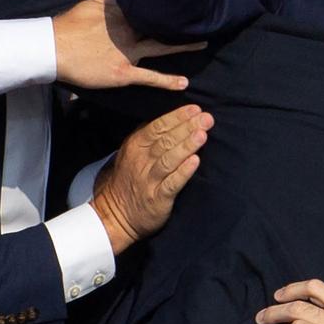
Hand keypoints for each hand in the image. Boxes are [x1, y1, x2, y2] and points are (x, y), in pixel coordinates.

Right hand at [53, 0, 205, 91]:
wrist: (52, 47)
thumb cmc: (69, 26)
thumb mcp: (92, 4)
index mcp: (122, 13)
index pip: (149, 5)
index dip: (168, 3)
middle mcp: (130, 30)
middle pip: (161, 25)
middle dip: (181, 22)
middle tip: (202, 17)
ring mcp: (129, 52)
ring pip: (162, 48)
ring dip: (183, 46)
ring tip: (204, 44)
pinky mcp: (124, 72)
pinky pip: (149, 77)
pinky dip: (167, 81)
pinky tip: (184, 84)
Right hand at [90, 104, 212, 253]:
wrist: (116, 213)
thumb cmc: (131, 177)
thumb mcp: (132, 152)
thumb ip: (149, 134)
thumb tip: (174, 115)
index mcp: (136, 145)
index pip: (158, 126)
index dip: (177, 116)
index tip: (195, 109)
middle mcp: (141, 161)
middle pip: (166, 140)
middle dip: (187, 127)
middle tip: (207, 118)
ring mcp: (148, 180)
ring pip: (169, 159)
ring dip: (187, 146)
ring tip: (202, 135)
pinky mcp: (157, 198)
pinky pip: (172, 183)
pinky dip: (184, 172)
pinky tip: (195, 161)